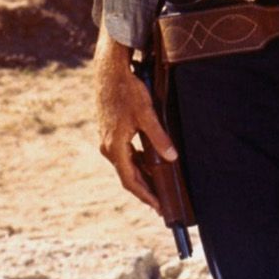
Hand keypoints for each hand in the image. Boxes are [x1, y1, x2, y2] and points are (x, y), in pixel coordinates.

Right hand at [93, 30, 177, 212]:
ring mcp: (107, 140)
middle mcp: (108, 147)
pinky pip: (124, 154)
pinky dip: (136, 161)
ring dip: (141, 175)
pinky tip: (149, 161)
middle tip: (160, 203)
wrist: (109, 71)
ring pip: (126, 164)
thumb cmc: (127, 90)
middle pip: (127, 175)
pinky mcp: (110, 132)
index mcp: (115, 147)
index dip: (145, 196)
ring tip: (158, 184)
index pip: (130, 181)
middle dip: (145, 189)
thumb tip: (171, 158)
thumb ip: (159, 138)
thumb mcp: (146, 114)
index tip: (158, 207)